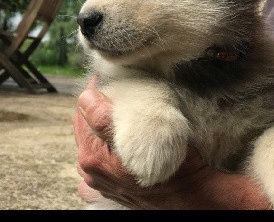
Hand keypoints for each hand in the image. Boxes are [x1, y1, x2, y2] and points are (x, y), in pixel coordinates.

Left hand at [73, 78, 269, 209]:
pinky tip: (112, 137)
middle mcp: (91, 172)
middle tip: (110, 87)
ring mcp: (100, 180)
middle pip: (84, 127)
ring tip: (114, 107)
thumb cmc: (173, 166)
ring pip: (91, 140)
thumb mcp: (142, 137)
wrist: (192, 197)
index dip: (92, 91)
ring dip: (99, 123)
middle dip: (95, 106)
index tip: (102, 76)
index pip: (82, 114)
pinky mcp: (110, 185)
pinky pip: (98, 158)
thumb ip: (105, 119)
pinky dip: (102, 144)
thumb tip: (85, 97)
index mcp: (92, 158)